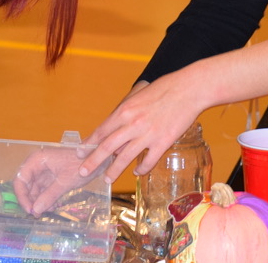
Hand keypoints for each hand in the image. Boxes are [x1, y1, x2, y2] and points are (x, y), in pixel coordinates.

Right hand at [13, 145, 103, 216]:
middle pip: (25, 186)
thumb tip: (35, 210)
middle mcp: (37, 165)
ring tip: (49, 210)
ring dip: (39, 202)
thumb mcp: (65, 182)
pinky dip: (46, 199)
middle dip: (31, 201)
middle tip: (38, 214)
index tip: (29, 210)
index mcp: (37, 160)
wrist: (97, 159)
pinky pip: (43, 191)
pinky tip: (54, 206)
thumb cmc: (80, 165)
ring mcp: (43, 172)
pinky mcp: (50, 178)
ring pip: (34, 190)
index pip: (20, 179)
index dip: (22, 196)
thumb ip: (49, 196)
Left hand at [78, 75, 201, 183]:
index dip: (89, 143)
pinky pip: (148, 161)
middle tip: (83, 171)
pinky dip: (141, 169)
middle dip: (93, 160)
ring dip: (114, 170)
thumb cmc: (163, 89)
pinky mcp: (163, 142)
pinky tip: (137, 172)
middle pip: (108, 146)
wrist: (188, 90)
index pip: (102, 131)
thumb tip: (116, 127)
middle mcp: (133, 124)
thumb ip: (126, 111)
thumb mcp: (138, 95)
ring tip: (107, 178)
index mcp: (125, 111)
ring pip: (125, 157)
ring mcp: (148, 134)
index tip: (80, 152)